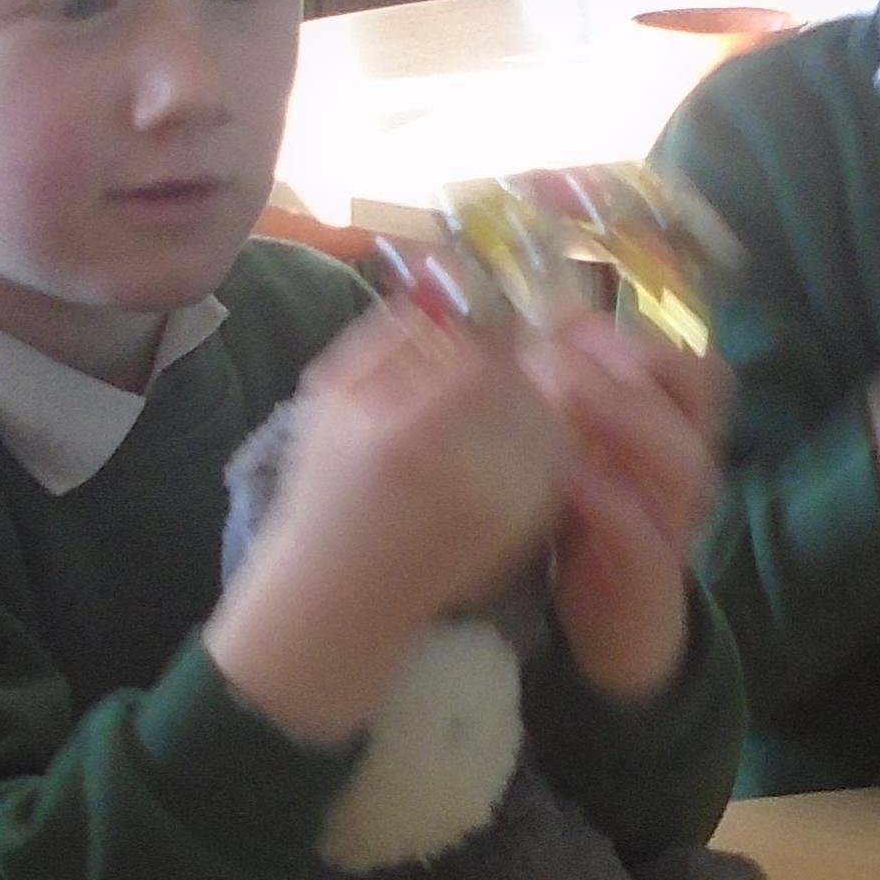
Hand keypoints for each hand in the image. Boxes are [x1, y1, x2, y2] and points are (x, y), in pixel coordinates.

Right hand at [204, 306, 566, 746]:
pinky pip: (553, 457)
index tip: (476, 316)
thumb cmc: (325, 493)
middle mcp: (467, 474)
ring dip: (530, 394)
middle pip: (525, 382)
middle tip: (490, 353)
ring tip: (490, 398)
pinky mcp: (527, 529)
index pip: (482, 353)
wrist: (342, 597)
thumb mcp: (330, 400)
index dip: (486, 326)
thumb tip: (444, 283)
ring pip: (548, 416)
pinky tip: (502, 438)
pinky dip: (539, 435)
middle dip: (511, 361)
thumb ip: (387, 334)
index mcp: (409, 435)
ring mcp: (505, 508)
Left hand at [529, 313, 724, 705]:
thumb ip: (557, 401)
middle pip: (698, 393)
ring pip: (683, 457)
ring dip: (622, 417)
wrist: (615, 628)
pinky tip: (563, 477)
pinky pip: (645, 532)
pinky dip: (605, 499)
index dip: (636, 333)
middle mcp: (685, 465)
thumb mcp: (576, 454)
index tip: (571, 321)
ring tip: (561, 395)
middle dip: (630, 362)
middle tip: (559, 352)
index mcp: (672, 428)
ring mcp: (676, 519)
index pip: (690, 361)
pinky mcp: (654, 574)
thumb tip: (501, 331)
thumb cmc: (589, 526)